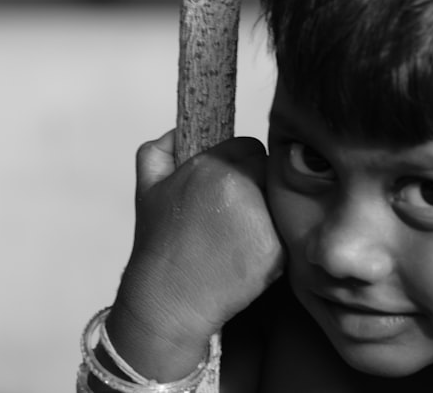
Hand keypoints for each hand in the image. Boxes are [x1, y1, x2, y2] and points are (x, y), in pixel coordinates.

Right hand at [106, 131, 284, 380]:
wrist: (168, 301)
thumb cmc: (159, 246)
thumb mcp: (147, 189)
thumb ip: (159, 150)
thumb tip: (179, 131)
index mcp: (213, 167)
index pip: (251, 147)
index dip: (240, 165)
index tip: (229, 187)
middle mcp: (242, 188)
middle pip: (269, 172)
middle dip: (257, 186)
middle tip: (236, 213)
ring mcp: (262, 219)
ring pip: (279, 201)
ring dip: (267, 212)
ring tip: (240, 234)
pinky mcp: (276, 250)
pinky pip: (285, 232)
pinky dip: (272, 241)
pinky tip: (247, 254)